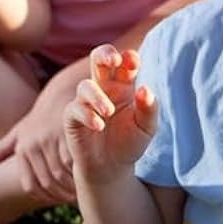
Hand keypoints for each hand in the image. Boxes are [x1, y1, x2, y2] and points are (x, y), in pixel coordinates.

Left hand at [0, 75, 76, 203]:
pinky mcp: (68, 133)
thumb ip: (2, 149)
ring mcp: (51, 138)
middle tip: (72, 200)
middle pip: (48, 181)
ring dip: (72, 187)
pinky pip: (73, 162)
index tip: (56, 200)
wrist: (61, 93)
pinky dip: (79, 174)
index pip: (31, 184)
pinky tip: (86, 177)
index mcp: (22, 148)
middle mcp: (33, 144)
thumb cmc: (40, 117)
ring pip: (61, 174)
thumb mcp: (20, 130)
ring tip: (80, 192)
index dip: (44, 197)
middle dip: (61, 194)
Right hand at [63, 44, 157, 184]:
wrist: (111, 169)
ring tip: (109, 112)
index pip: (125, 62)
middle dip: (105, 54)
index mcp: (124, 86)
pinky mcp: (73, 118)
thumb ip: (149, 108)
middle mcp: (104, 89)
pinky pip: (74, 108)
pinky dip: (87, 114)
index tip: (134, 62)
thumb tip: (145, 88)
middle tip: (114, 61)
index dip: (129, 58)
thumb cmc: (130, 143)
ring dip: (97, 96)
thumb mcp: (146, 128)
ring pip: (85, 85)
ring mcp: (87, 102)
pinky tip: (99, 125)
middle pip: (98, 59)